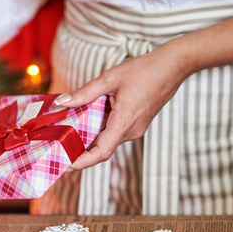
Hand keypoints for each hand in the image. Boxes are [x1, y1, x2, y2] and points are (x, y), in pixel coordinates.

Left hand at [56, 6, 232, 170]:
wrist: (172, 67)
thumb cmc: (145, 70)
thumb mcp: (110, 78)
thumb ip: (85, 92)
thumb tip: (62, 102)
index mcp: (124, 121)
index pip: (101, 153)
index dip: (82, 162)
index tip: (66, 164)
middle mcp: (131, 130)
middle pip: (102, 147)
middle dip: (81, 147)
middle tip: (59, 144)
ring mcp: (136, 128)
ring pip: (109, 138)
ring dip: (91, 135)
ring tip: (70, 127)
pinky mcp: (138, 123)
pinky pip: (116, 131)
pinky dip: (102, 127)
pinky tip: (90, 115)